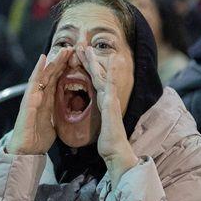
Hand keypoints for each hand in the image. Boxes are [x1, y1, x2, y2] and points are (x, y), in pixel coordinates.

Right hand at [7, 48, 72, 154]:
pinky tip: (43, 60)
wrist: (25, 151)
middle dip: (61, 61)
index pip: (57, 81)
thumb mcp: (55, 123)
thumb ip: (58, 114)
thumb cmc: (38, 138)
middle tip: (72, 48)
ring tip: (62, 50)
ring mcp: (32, 97)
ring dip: (53, 62)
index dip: (66, 70)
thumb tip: (69, 112)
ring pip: (43, 75)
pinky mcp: (28, 101)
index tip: (76, 59)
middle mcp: (39, 96)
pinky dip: (38, 70)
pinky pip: (34, 83)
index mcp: (47, 101)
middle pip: (51, 75)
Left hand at [79, 45, 137, 183]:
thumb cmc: (109, 144)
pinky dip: (109, 73)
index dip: (89, 70)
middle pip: (98, 76)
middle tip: (83, 46)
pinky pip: (108, 87)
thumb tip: (99, 118)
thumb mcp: (101, 128)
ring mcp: (111, 101)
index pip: (94, 83)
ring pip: (103, 77)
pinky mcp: (111, 105)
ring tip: (89, 49)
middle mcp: (108, 100)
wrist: (117, 153)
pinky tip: (109, 63)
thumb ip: (100, 119)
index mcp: (103, 104)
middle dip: (91, 61)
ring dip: (96, 62)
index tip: (82, 58)